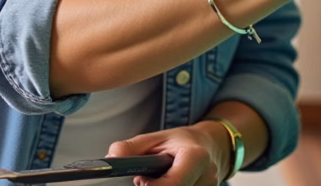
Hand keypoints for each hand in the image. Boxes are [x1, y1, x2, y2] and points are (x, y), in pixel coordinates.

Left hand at [107, 123, 228, 185]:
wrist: (209, 146)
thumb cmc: (179, 142)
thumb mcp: (154, 138)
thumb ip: (131, 148)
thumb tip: (111, 157)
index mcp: (196, 156)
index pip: (173, 184)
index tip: (141, 181)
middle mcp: (208, 175)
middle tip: (146, 180)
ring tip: (160, 179)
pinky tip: (168, 182)